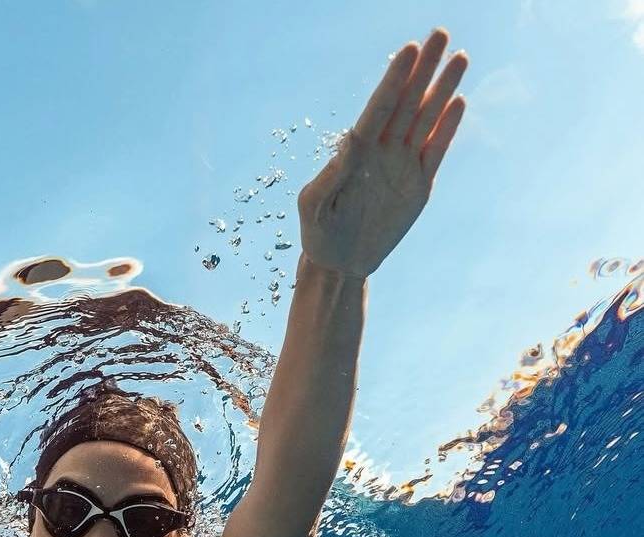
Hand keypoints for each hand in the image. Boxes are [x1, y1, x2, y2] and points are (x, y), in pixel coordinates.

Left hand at [298, 28, 467, 279]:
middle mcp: (382, 149)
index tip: (409, 50)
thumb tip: (352, 141)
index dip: (394, 79)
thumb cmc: (318, 232)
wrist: (339, 263)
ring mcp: (403, 164)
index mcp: (355, 150)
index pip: (378, 107)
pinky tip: (459, 103)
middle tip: (439, 34)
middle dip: (422, 70)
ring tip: (459, 58)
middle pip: (406, 102)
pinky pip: (436, 151)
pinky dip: (447, 129)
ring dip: (442, 90)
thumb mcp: (315, 204)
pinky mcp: (419, 184)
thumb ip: (332, 173)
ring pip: (426, 120)